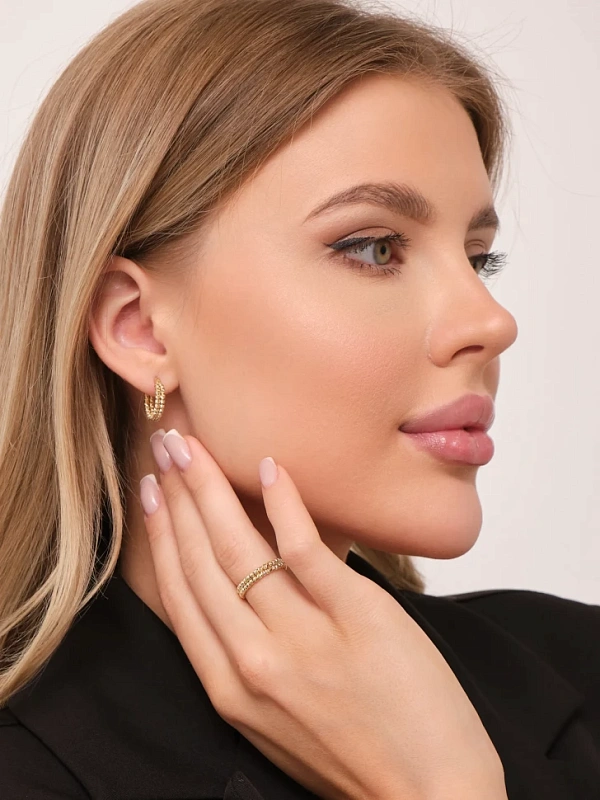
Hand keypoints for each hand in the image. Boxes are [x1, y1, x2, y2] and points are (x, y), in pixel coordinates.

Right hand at [140, 429, 506, 799]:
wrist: (432, 795)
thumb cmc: (355, 755)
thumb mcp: (277, 718)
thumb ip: (250, 659)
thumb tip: (239, 591)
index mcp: (230, 689)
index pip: (180, 596)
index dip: (160, 538)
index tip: (151, 494)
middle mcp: (254, 662)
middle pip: (199, 562)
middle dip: (175, 497)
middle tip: (165, 446)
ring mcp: (304, 638)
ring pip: (237, 549)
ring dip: (210, 489)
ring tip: (194, 447)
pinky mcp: (357, 616)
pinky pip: (304, 548)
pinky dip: (282, 504)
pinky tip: (268, 469)